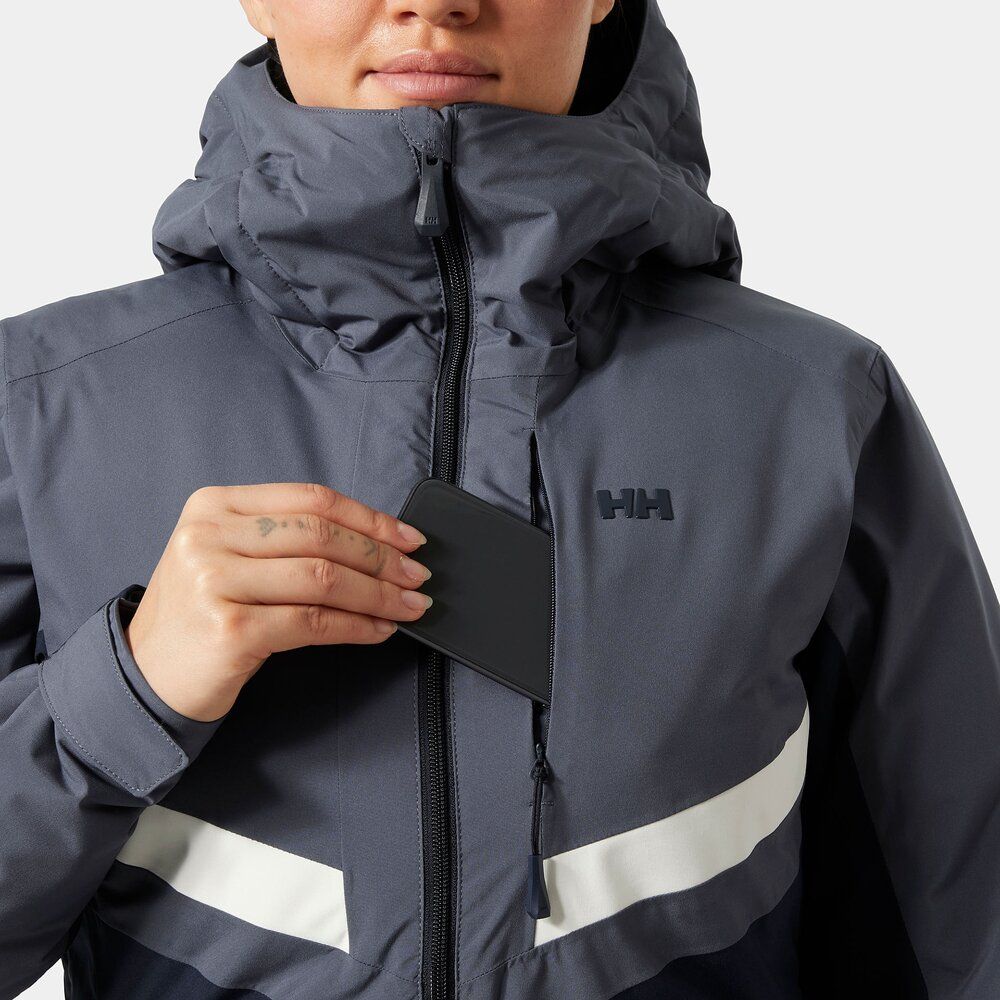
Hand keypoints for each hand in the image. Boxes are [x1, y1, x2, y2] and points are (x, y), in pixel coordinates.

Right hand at [123, 483, 431, 721]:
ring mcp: (215, 581)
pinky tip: (379, 630)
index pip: (310, 499)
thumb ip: (285, 538)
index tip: (408, 537)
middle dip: (382, 556)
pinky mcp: (229, 630)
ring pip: (323, 578)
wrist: (145, 676)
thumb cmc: (200, 614)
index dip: (369, 518)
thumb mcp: (228, 556)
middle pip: (321, 535)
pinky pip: (313, 622)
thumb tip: (376, 542)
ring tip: (409, 606)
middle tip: (417, 576)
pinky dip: (356, 626)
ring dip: (378, 594)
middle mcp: (209, 536)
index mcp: (214, 505)